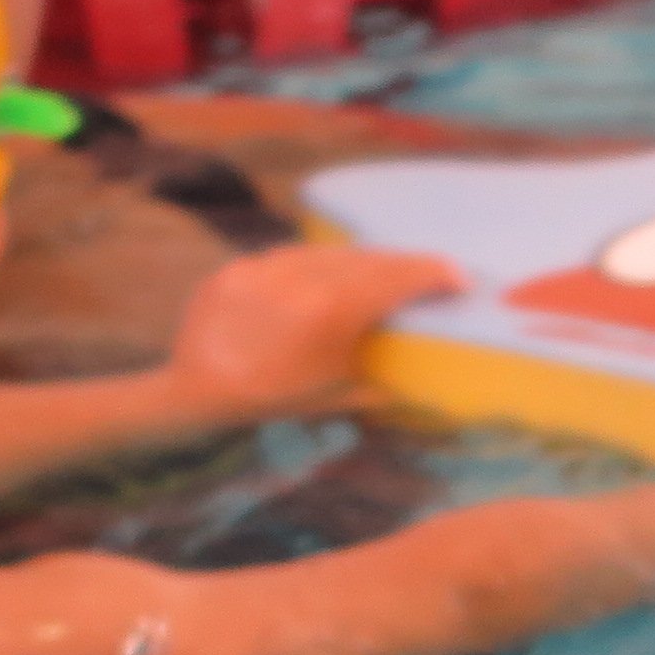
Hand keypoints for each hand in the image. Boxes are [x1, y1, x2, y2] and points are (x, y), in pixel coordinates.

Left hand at [162, 243, 460, 423]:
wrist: (195, 394)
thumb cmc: (273, 400)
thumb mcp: (338, 398)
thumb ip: (383, 387)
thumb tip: (425, 396)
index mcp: (335, 309)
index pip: (398, 278)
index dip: (434, 274)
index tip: (459, 276)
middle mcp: (304, 277)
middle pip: (368, 259)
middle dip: (402, 266)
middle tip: (426, 273)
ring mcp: (267, 267)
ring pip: (326, 254)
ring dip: (358, 263)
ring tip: (375, 275)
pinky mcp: (239, 266)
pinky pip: (285, 260)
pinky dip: (310, 270)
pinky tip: (317, 284)